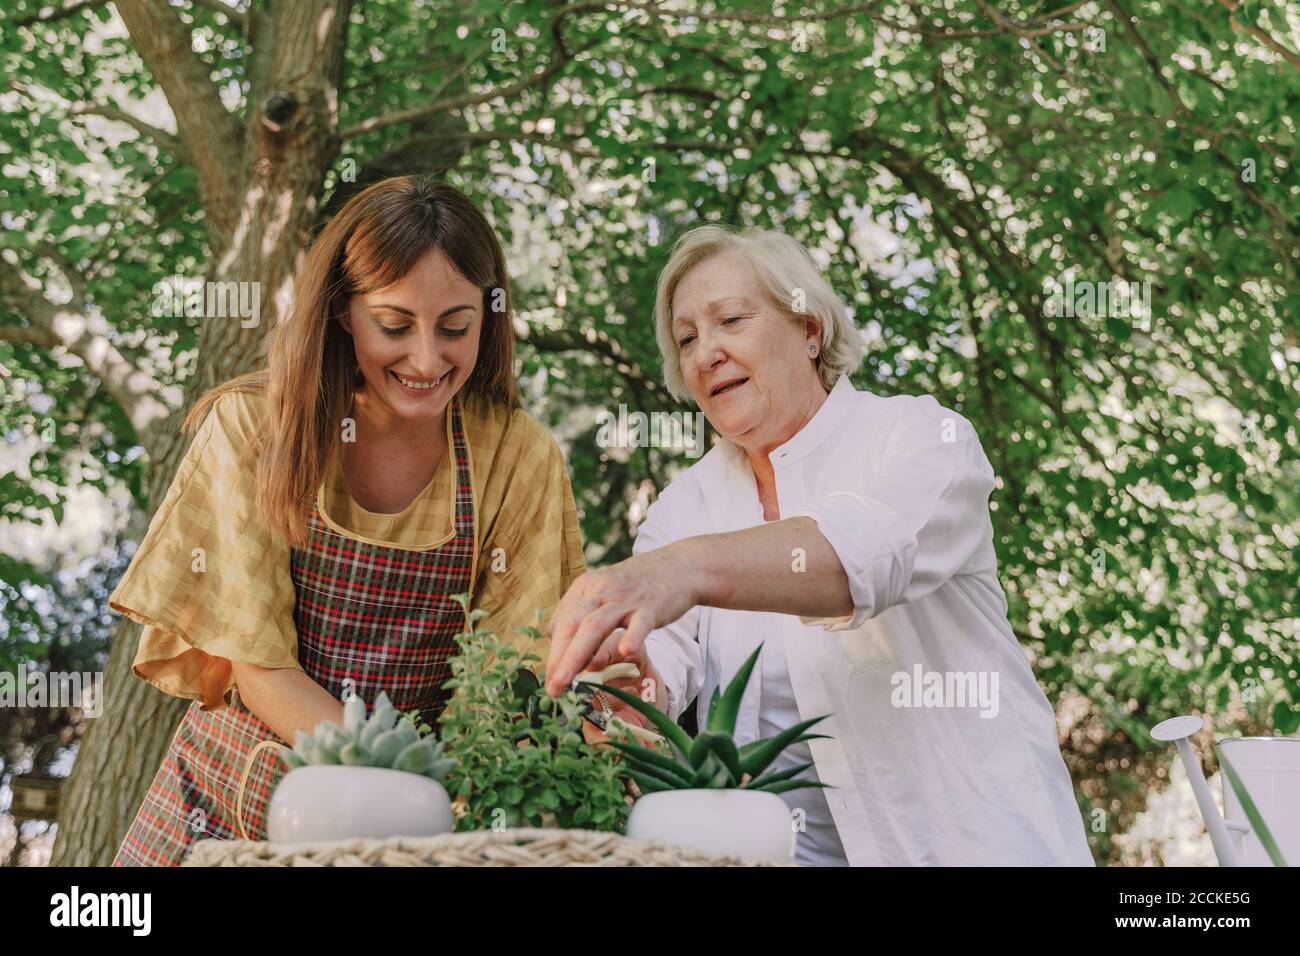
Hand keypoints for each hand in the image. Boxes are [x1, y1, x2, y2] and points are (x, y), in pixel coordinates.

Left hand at [545, 543, 698, 695]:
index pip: (561, 623)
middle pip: (572, 625)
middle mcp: (601, 589)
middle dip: (558, 659)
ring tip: (568, 682)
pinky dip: (631, 636)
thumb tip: (554, 639)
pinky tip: (625, 651)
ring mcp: (626, 598)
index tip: (549, 680)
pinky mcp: (651, 606)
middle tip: (551, 689)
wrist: (680, 566)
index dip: (553, 653)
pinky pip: (640, 623)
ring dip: (578, 655)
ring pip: (596, 626)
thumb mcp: (604, 591)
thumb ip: (581, 612)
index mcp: (585, 587)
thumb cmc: (638, 585)